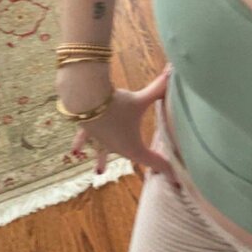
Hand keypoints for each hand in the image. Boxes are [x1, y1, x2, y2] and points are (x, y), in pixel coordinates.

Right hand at [69, 66, 180, 187]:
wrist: (86, 101)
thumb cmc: (116, 104)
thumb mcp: (140, 99)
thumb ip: (158, 90)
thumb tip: (174, 74)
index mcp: (132, 146)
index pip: (153, 161)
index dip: (165, 168)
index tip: (176, 177)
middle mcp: (115, 148)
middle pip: (131, 157)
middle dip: (142, 162)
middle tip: (150, 171)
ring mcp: (99, 141)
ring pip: (102, 153)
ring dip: (101, 160)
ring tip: (99, 171)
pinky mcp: (86, 131)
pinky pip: (84, 141)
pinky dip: (80, 145)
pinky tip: (74, 151)